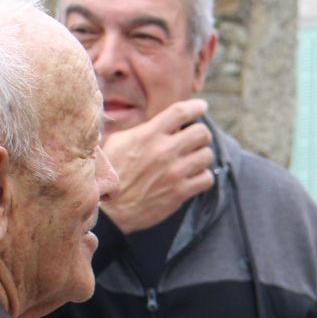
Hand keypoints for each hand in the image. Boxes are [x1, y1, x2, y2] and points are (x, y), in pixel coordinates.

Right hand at [100, 98, 215, 231]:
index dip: (196, 107)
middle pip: (202, 132)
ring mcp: (175, 172)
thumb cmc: (109, 174)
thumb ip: (139, 129)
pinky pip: (206, 179)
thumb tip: (155, 122)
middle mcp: (164, 150)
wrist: (109, 210)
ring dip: (202, 156)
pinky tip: (193, 177)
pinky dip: (202, 177)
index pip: (181, 111)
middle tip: (196, 139)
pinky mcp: (180, 192)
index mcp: (148, 134)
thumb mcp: (116, 142)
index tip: (202, 107)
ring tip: (193, 159)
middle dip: (201, 134)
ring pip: (207, 155)